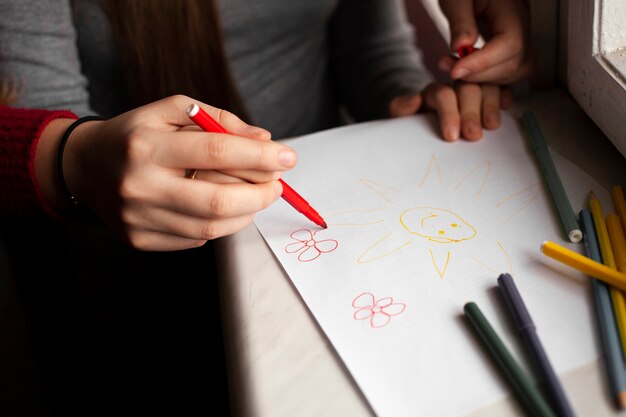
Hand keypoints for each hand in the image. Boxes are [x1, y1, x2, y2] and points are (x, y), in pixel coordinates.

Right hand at [61, 95, 295, 250]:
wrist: (86, 167)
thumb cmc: (137, 134)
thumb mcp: (172, 111)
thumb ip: (220, 121)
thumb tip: (265, 142)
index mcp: (147, 145)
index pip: (218, 152)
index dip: (261, 156)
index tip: (288, 158)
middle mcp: (140, 185)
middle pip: (219, 200)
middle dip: (261, 194)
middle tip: (276, 185)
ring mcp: (138, 218)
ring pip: (212, 226)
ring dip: (246, 213)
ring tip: (254, 196)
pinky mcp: (140, 240)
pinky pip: (196, 239)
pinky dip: (219, 225)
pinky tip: (218, 208)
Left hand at [389, 82, 512, 140]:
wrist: (425, 130)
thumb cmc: (413, 126)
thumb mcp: (401, 119)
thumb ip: (401, 109)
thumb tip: (414, 100)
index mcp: (434, 91)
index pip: (443, 94)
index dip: (448, 113)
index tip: (451, 136)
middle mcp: (455, 86)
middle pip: (467, 90)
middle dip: (471, 112)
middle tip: (473, 135)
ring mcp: (473, 89)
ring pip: (486, 86)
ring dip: (490, 105)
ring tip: (492, 126)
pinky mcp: (488, 95)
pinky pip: (500, 88)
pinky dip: (504, 95)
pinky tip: (507, 106)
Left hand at [437, 0, 533, 83]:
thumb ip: (460, 21)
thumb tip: (461, 47)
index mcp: (511, 8)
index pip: (510, 43)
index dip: (482, 63)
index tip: (455, 71)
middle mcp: (522, 25)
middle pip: (514, 63)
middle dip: (479, 74)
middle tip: (449, 68)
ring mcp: (521, 38)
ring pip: (515, 72)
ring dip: (483, 79)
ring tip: (456, 68)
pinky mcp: (512, 49)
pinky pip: (509, 72)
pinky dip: (488, 78)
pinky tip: (468, 72)